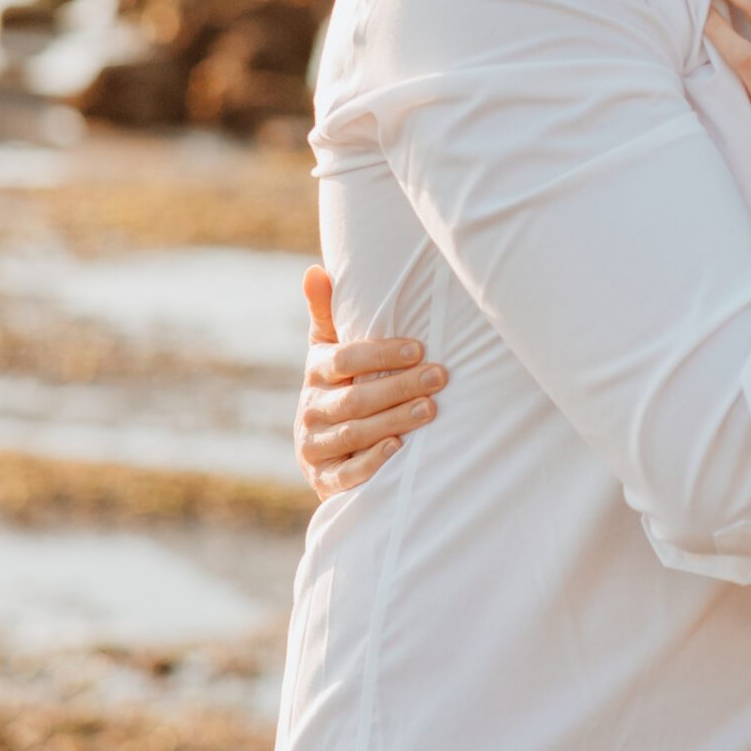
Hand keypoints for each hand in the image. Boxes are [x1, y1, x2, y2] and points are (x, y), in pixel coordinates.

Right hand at [294, 265, 447, 500]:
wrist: (325, 451)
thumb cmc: (341, 386)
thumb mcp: (330, 349)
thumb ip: (327, 312)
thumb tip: (315, 270)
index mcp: (314, 374)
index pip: (343, 360)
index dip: (380, 354)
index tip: (419, 348)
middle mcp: (310, 410)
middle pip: (354, 398)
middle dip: (399, 387)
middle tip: (440, 376)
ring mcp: (314, 447)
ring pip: (355, 433)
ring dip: (394, 420)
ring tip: (431, 409)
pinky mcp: (323, 480)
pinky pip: (346, 473)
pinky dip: (372, 462)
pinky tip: (399, 448)